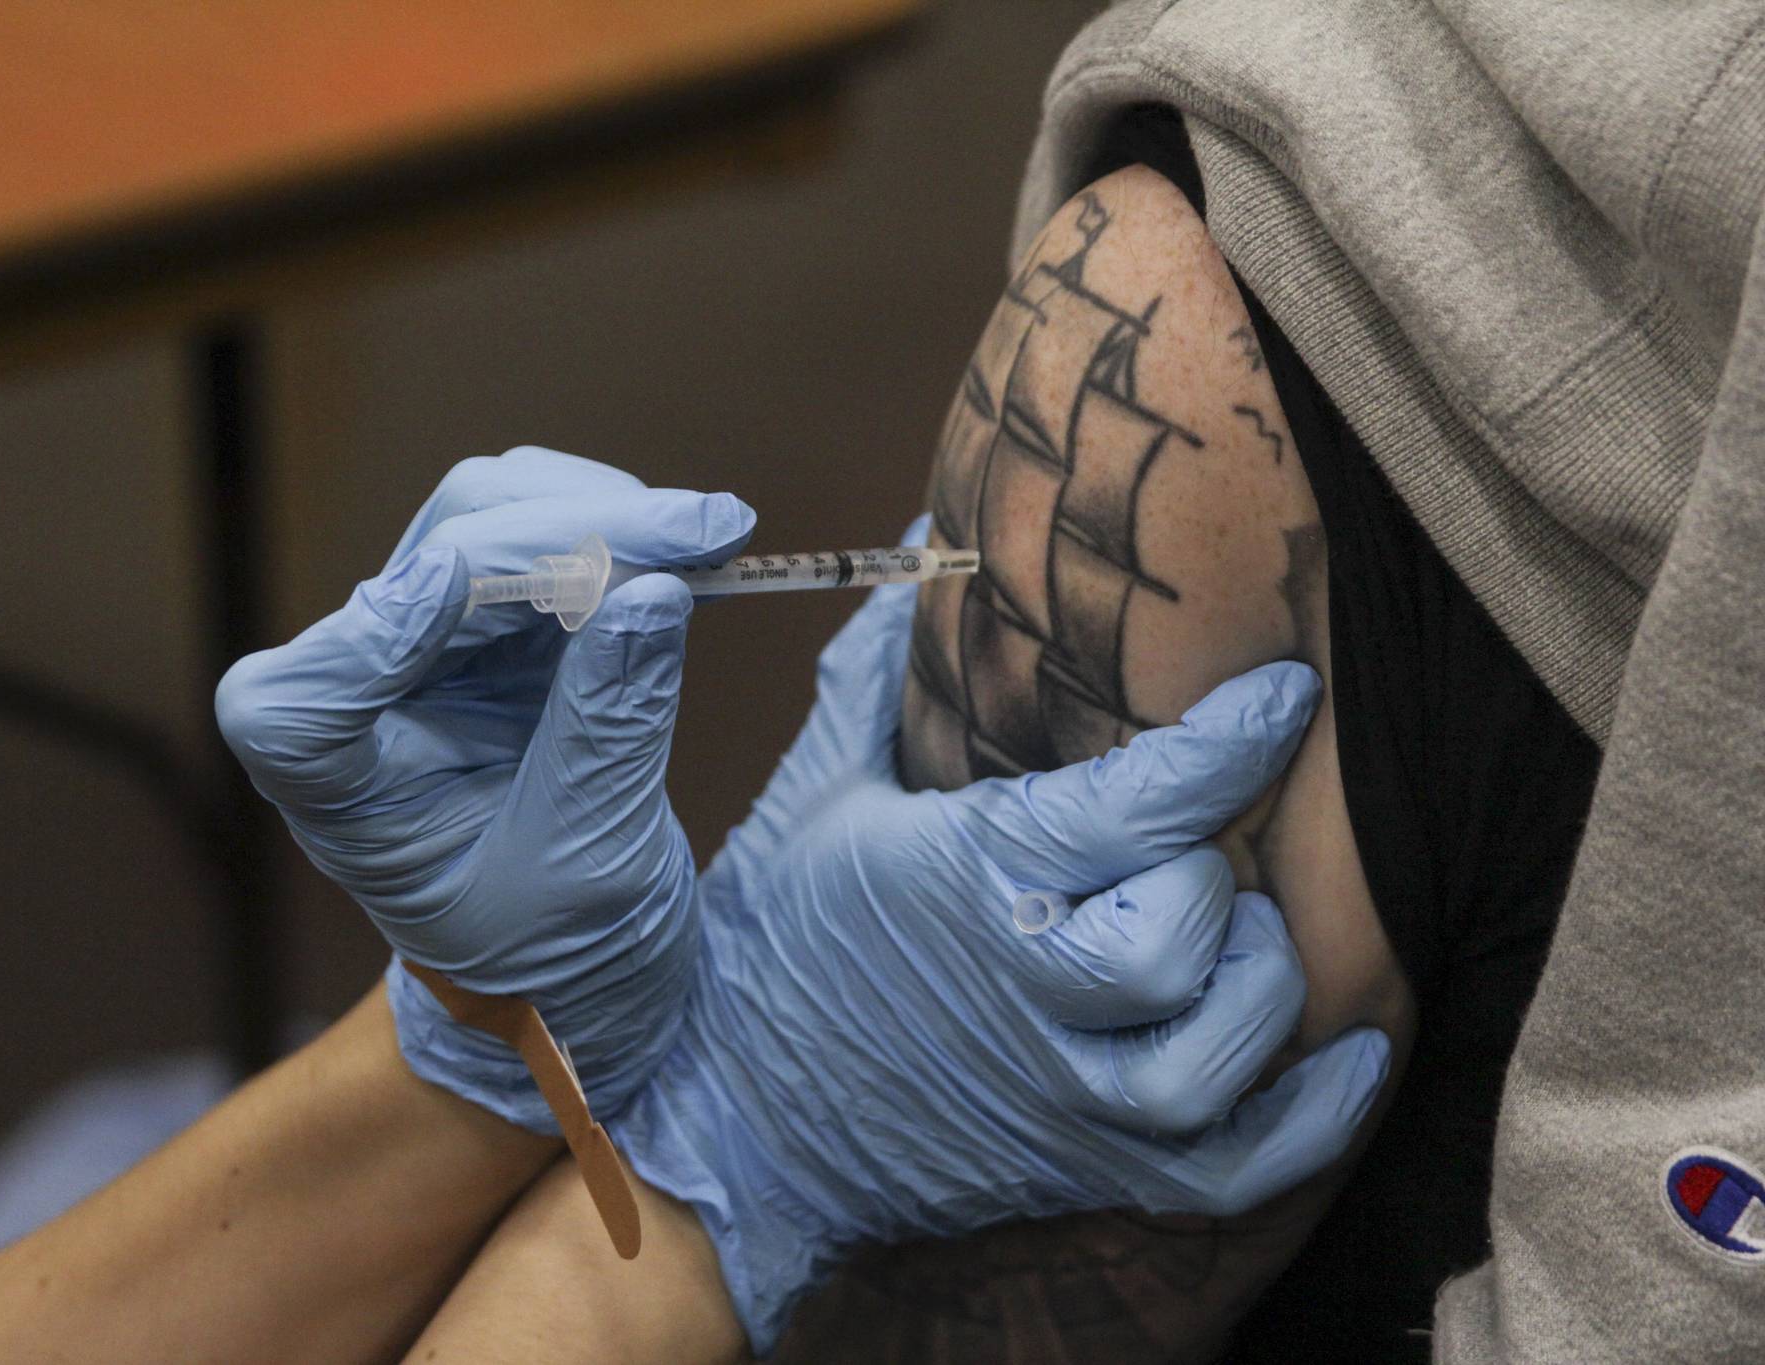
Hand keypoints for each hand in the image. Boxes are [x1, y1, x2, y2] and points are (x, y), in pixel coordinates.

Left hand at [214, 447, 754, 1127]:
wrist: (574, 974)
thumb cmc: (554, 957)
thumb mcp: (588, 866)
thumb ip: (610, 731)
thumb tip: (652, 591)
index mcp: (335, 790)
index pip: (308, 698)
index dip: (378, 630)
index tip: (456, 585)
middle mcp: (362, 696)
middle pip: (432, 563)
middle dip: (562, 534)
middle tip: (697, 531)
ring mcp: (427, 645)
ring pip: (484, 520)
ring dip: (596, 514)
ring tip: (708, 538)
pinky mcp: (493, 623)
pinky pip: (538, 535)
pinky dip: (613, 529)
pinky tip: (691, 550)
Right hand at [612, 553, 1389, 1352]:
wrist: (733, 1121)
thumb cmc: (777, 944)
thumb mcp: (817, 793)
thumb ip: (879, 670)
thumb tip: (925, 533)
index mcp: (966, 881)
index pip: (1134, 810)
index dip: (1229, 742)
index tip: (1281, 696)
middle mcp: (1023, 993)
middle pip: (1179, 937)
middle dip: (1213, 883)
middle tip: (1200, 854)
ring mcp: (1057, 1095)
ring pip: (1213, 1055)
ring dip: (1259, 987)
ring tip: (1245, 937)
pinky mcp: (1083, 1168)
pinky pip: (1233, 1170)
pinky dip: (1311, 1120)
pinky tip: (1348, 1052)